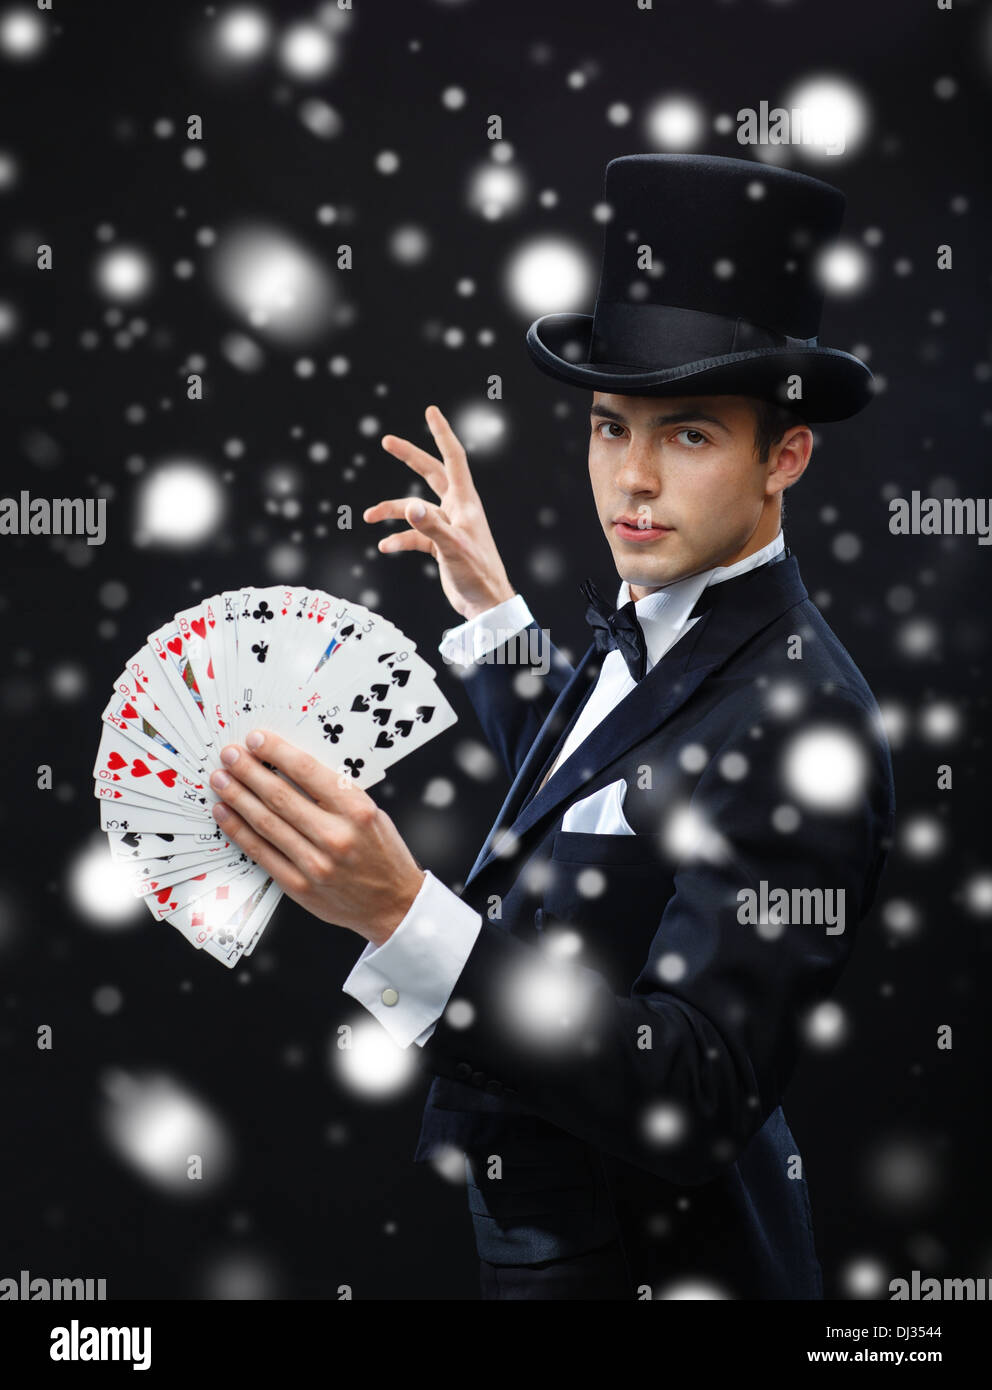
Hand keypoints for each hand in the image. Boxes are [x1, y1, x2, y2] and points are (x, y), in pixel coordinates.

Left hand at [208, 731, 425, 947]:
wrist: (392, 904)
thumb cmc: (382, 854)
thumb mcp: (371, 813)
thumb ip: (336, 793)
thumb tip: (290, 766)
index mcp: (356, 810)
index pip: (308, 771)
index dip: (276, 752)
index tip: (256, 739)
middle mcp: (335, 836)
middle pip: (279, 796)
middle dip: (248, 771)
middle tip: (230, 755)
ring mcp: (315, 864)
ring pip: (265, 823)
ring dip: (237, 798)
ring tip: (221, 780)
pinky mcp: (299, 886)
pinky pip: (261, 853)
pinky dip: (239, 831)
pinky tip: (226, 814)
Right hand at [364, 403, 516, 620]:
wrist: (485, 603)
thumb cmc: (479, 574)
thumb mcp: (453, 548)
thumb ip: (430, 527)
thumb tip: (409, 507)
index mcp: (465, 502)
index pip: (454, 459)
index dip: (442, 434)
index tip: (431, 411)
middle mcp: (456, 509)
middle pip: (430, 473)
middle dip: (409, 456)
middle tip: (387, 441)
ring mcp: (446, 525)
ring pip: (413, 508)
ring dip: (391, 510)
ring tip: (369, 516)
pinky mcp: (439, 544)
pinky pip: (413, 535)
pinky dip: (399, 539)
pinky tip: (385, 547)